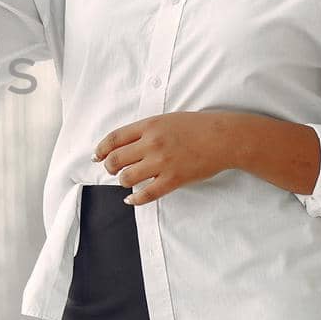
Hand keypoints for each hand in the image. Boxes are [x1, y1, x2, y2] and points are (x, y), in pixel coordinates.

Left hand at [90, 111, 235, 204]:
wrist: (223, 138)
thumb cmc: (196, 127)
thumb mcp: (167, 120)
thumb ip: (145, 131)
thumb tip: (124, 145)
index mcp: (149, 125)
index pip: (114, 138)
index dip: (101, 149)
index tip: (96, 156)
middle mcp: (152, 143)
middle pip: (115, 159)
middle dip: (108, 167)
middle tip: (111, 169)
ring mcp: (162, 162)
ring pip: (127, 177)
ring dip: (122, 181)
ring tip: (126, 180)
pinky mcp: (173, 179)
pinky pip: (147, 194)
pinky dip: (135, 199)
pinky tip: (131, 199)